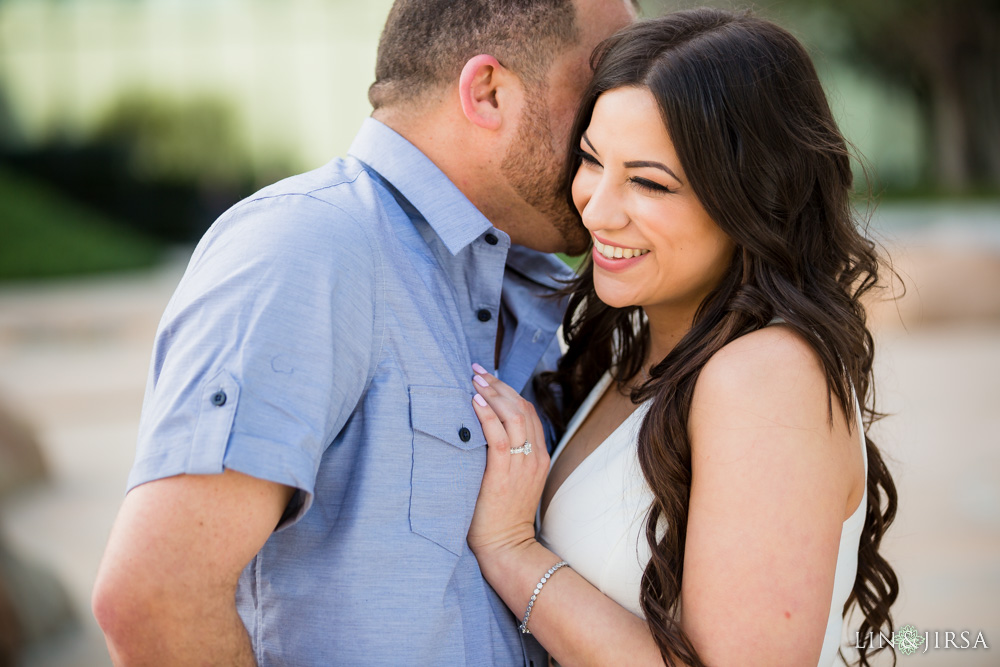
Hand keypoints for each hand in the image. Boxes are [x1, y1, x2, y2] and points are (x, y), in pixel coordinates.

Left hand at [467, 364, 550, 564]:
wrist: (507, 547)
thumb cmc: (501, 516)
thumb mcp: (513, 481)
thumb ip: (507, 456)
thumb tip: (483, 432)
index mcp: (539, 456)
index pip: (527, 412)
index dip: (508, 390)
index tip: (488, 377)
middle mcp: (534, 456)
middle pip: (521, 407)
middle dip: (498, 385)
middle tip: (477, 371)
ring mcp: (522, 465)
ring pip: (512, 416)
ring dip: (492, 394)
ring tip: (474, 380)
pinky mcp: (504, 474)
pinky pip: (497, 437)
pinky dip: (486, 416)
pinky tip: (474, 403)